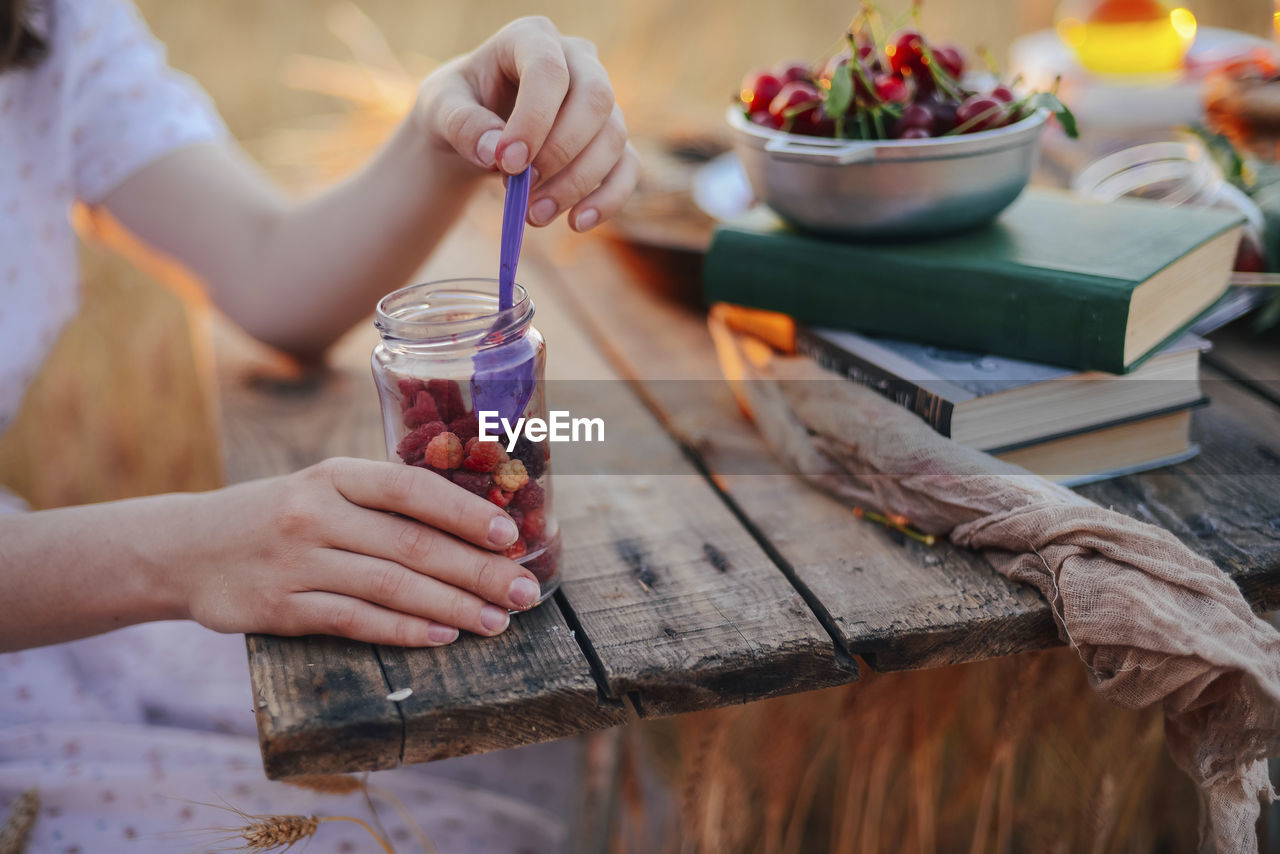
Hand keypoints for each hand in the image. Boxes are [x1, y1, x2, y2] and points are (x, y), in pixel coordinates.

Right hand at [181, 458, 541, 645]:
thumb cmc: (279, 515)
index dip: (466, 513)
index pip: (412, 489)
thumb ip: (385, 499)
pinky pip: (356, 621)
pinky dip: (405, 631)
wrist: (186, 549)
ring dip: (453, 607)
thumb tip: (477, 520)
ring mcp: (297, 562)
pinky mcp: (281, 609)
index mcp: (334, 474)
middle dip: (478, 571)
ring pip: (391, 587)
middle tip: (525, 591)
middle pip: (412, 545)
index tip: (510, 535)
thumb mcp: (323, 487)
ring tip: (497, 621)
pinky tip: (444, 637)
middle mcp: (316, 513)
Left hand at [416, 16, 638, 231]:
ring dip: (577, 184)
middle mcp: (577, 61)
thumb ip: (462, 124)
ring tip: (533, 216)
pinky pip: (627, 168)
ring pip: (614, 137)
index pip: (549, 71)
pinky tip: (577, 223)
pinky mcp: (612, 139)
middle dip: (561, 153)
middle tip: (523, 191)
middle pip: (596, 99)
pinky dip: (607, 199)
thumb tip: (494, 151)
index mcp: (532, 38)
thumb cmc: (459, 108)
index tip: (507, 163)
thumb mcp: (441, 109)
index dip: (534, 119)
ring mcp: (601, 101)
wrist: (474, 131)